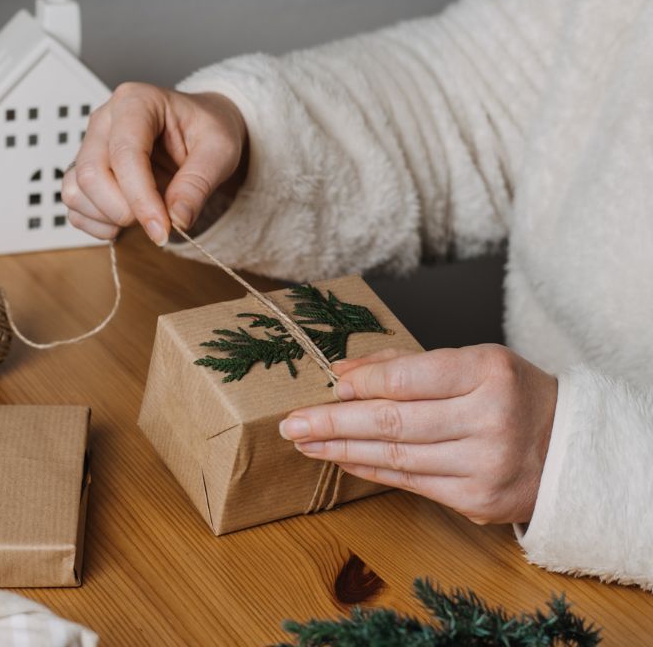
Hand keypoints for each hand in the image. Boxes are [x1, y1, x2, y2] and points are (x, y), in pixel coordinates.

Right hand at [61, 82, 246, 243]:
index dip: (141, 197)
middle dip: (122, 210)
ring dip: (108, 217)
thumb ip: (199, 182)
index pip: (125, 153)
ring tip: (144, 215)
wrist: (198, 129)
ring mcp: (89, 146)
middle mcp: (104, 120)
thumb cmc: (206, 129)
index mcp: (136, 102)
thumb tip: (177, 217)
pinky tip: (124, 220)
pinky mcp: (84, 170)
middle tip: (158, 221)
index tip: (162, 228)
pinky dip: (96, 223)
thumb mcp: (220, 149)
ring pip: (75, 191)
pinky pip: (74, 205)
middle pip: (90, 174)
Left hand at [279, 344, 557, 523]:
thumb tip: (342, 371)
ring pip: (396, 456)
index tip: (326, 386)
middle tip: (293, 423)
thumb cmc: (509, 394)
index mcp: (489, 372)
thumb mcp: (470, 362)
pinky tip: (340, 458)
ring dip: (341, 448)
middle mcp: (490, 419)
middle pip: (395, 421)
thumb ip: (405, 363)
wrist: (569, 449)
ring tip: (305, 442)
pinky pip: (409, 482)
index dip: (363, 383)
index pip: (410, 377)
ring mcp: (486, 464)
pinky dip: (369, 469)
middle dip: (334, 422)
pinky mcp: (478, 500)